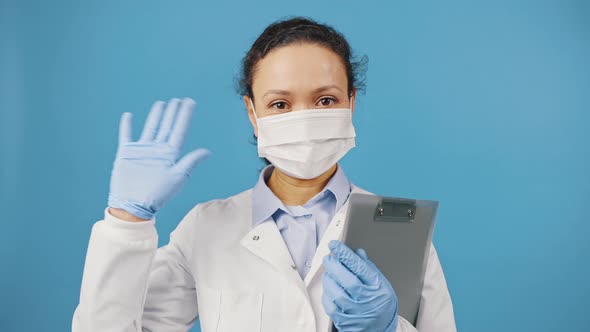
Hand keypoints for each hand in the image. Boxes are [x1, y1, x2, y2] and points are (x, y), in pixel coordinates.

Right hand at [107, 98, 210, 219]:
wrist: (133, 205)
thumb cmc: (158, 194)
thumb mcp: (178, 177)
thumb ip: (191, 162)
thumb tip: (208, 152)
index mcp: (170, 154)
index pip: (179, 130)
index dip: (185, 116)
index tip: (190, 102)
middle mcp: (157, 150)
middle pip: (167, 126)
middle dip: (173, 113)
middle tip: (178, 100)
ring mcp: (142, 151)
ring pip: (150, 128)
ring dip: (156, 116)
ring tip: (162, 103)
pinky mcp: (127, 154)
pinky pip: (126, 136)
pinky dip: (127, 126)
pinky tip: (129, 115)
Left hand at [322, 240, 397, 331]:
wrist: (382, 329)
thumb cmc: (381, 304)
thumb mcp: (382, 284)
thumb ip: (369, 268)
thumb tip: (358, 252)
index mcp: (378, 288)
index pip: (361, 268)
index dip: (346, 255)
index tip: (336, 246)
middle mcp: (368, 301)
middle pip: (347, 281)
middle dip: (334, 266)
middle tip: (328, 258)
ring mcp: (356, 313)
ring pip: (336, 294)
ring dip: (328, 280)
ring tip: (329, 273)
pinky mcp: (345, 322)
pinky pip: (330, 307)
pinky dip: (326, 296)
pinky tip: (328, 289)